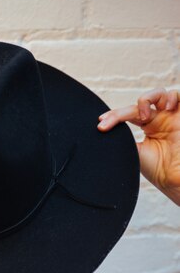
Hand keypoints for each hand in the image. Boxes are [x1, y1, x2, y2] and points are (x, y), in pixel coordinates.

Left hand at [97, 87, 179, 205]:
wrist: (173, 178)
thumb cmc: (157, 169)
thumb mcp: (135, 152)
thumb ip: (124, 139)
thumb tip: (107, 132)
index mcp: (149, 127)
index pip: (129, 114)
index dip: (114, 116)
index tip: (101, 123)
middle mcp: (160, 119)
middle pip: (140, 104)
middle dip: (121, 112)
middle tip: (110, 122)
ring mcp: (171, 116)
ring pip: (158, 94)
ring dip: (146, 100)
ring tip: (143, 116)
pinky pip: (177, 95)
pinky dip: (171, 97)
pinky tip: (165, 108)